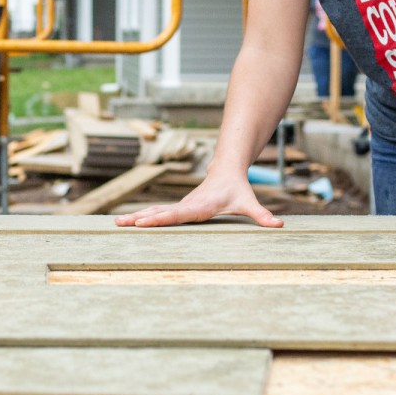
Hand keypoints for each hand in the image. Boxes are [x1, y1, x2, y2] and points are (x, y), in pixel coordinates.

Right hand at [113, 172, 282, 227]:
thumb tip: (279, 224)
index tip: (142, 223)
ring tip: (116, 224)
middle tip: (120, 224)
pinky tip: (127, 223)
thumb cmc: (237, 189)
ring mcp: (179, 206)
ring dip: (135, 218)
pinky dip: (140, 217)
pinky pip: (156, 213)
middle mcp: (185, 206)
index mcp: (198, 206)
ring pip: (154, 212)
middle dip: (139, 219)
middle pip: (159, 213)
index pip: (176, 215)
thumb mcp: (250, 203)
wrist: (226, 170)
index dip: (159, 220)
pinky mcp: (177, 208)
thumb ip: (263, 215)